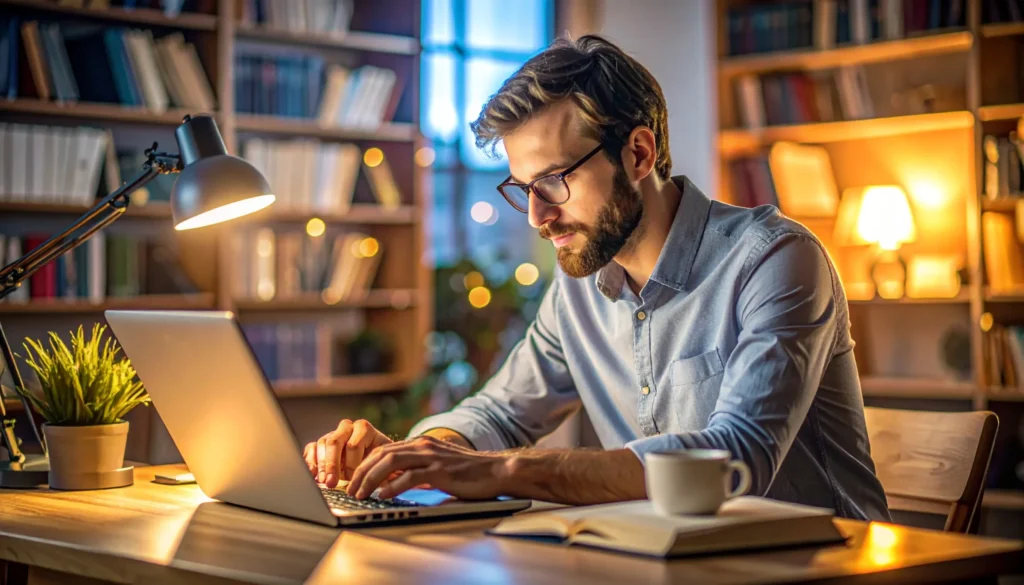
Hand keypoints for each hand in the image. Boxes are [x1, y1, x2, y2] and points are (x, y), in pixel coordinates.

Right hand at [303, 419, 391, 488]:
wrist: (371, 461)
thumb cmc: (379, 463)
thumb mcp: (385, 463)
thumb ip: (385, 469)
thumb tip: (386, 480)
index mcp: (364, 429)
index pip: (354, 444)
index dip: (353, 464)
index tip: (354, 480)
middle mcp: (347, 428)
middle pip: (335, 441)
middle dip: (333, 464)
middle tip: (332, 482)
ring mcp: (332, 434)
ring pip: (323, 444)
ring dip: (322, 465)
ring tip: (324, 482)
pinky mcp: (320, 444)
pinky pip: (311, 448)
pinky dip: (310, 461)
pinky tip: (312, 474)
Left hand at [347, 435, 509, 499]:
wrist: (496, 471)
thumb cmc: (468, 472)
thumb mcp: (438, 466)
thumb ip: (418, 470)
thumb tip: (395, 483)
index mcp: (421, 443)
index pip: (384, 450)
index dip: (365, 464)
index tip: (354, 480)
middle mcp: (423, 445)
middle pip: (382, 455)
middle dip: (362, 472)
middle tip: (351, 490)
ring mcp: (431, 457)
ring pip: (391, 463)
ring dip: (372, 479)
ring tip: (361, 494)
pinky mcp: (440, 471)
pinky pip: (411, 477)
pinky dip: (394, 486)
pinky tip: (383, 496)